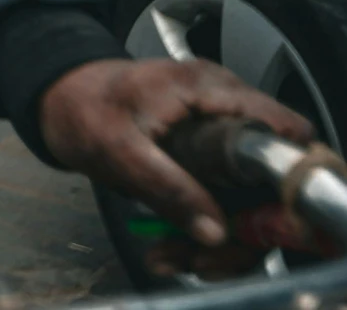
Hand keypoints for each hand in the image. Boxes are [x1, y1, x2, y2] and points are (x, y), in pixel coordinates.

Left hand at [39, 59, 314, 247]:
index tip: (264, 224)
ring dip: (222, 237)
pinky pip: (228, 194)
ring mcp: (220, 127)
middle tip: (205, 258)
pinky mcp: (211, 150)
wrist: (58, 97)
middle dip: (245, 227)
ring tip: (178, 258)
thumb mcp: (117, 150)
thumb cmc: (81, 107)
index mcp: (209, 89)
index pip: (286, 129)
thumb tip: (216, 232)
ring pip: (251, 195)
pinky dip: (206, 224)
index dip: (288, 178)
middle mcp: (225, 105)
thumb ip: (168, 188)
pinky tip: (177, 247)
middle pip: (271, 176)